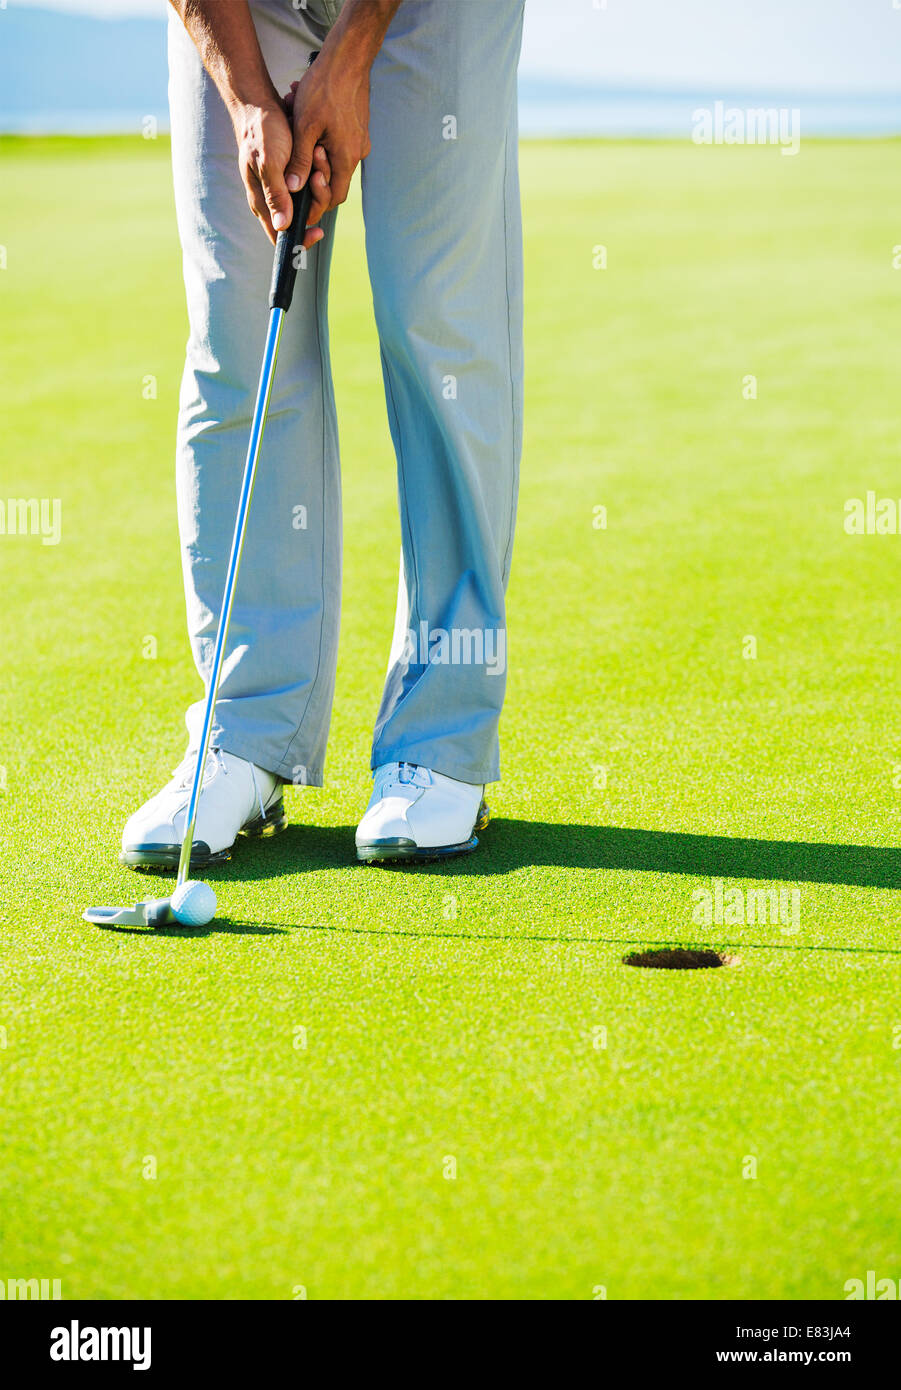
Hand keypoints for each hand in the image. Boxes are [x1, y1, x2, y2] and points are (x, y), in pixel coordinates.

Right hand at [230, 97, 325, 247]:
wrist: (258, 104)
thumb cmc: (262, 131)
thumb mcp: (270, 162)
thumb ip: (276, 194)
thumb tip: (283, 227)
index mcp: (261, 201)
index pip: (280, 236)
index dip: (301, 239)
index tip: (319, 231)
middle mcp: (270, 199)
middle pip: (298, 220)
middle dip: (315, 201)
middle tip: (319, 174)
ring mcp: (278, 188)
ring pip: (306, 202)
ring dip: (318, 184)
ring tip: (319, 157)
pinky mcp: (287, 176)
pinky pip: (307, 186)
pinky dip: (316, 175)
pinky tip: (318, 158)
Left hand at [282, 47, 371, 229]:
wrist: (348, 57)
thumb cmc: (324, 88)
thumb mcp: (304, 126)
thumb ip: (300, 161)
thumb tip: (294, 188)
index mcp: (346, 157)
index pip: (334, 197)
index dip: (317, 203)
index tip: (299, 199)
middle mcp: (357, 153)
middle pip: (333, 180)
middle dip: (312, 174)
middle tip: (296, 158)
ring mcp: (359, 140)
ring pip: (333, 159)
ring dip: (313, 150)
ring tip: (298, 128)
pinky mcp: (357, 128)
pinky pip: (337, 143)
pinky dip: (321, 138)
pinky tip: (307, 118)